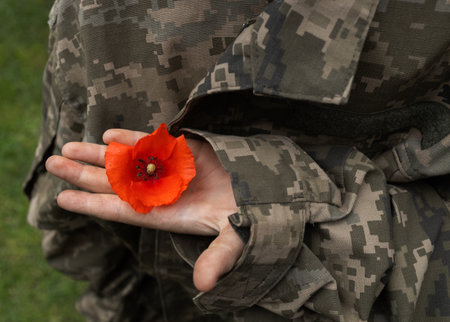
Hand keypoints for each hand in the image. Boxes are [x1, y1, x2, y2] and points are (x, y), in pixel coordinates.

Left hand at [45, 129, 243, 291]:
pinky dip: (132, 139)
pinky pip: (152, 145)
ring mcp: (171, 171)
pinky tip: (109, 137)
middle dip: (84, 174)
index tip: (62, 198)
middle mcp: (164, 192)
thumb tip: (204, 286)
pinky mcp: (184, 152)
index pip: (123, 211)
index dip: (93, 204)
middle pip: (116, 184)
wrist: (264, 191)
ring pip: (128, 162)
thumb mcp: (234, 239)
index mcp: (168, 214)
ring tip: (68, 147)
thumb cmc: (249, 218)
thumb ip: (217, 258)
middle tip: (52, 164)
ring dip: (98, 155)